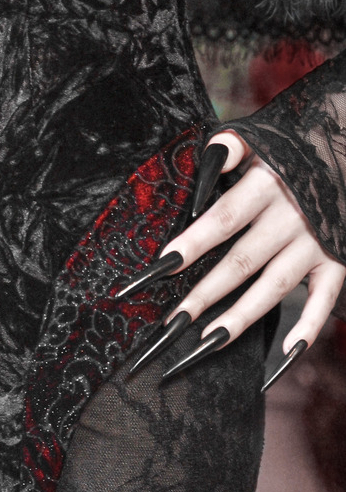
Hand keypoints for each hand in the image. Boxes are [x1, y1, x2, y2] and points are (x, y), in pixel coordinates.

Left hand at [163, 130, 344, 363]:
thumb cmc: (290, 150)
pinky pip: (324, 300)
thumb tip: (207, 159)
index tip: (162, 265)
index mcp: (268, 185)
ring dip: (241, 316)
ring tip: (207, 339)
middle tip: (172, 320)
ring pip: (274, 287)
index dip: (193, 243)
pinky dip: (309, 327)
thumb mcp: (259, 139)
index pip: (224, 219)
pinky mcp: (338, 261)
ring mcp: (317, 244)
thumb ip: (228, 148)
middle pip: (242, 262)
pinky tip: (285, 351)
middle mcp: (293, 218)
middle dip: (204, 293)